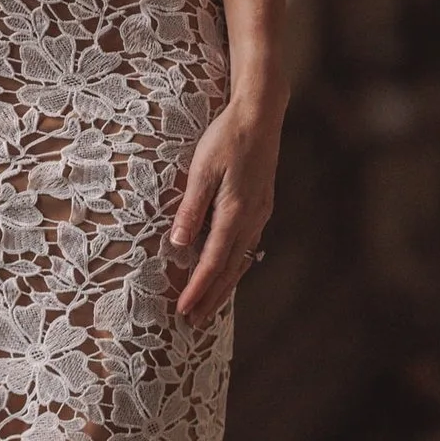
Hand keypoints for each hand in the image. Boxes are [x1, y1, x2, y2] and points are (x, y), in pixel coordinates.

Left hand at [166, 92, 281, 325]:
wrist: (260, 117)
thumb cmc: (227, 138)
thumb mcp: (201, 170)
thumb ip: (190, 208)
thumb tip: (178, 243)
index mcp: (235, 212)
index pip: (212, 262)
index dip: (197, 289)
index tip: (182, 310)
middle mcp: (252, 219)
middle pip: (229, 270)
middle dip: (211, 299)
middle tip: (194, 324)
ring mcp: (260, 215)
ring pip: (240, 261)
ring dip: (224, 287)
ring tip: (209, 308)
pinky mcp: (261, 208)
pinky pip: (247, 247)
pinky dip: (234, 266)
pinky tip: (227, 272)